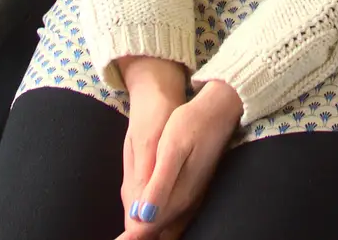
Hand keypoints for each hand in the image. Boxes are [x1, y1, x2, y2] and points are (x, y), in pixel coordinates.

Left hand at [118, 81, 242, 239]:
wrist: (219, 110)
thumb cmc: (192, 124)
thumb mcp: (172, 150)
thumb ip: (159, 187)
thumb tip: (142, 217)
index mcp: (177, 195)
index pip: (147, 229)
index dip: (131, 235)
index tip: (118, 239)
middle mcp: (185, 202)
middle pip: (157, 232)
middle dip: (138, 234)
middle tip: (121, 237)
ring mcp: (191, 197)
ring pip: (165, 226)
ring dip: (146, 229)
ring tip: (127, 232)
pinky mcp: (192, 190)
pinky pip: (172, 216)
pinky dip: (156, 219)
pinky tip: (146, 212)